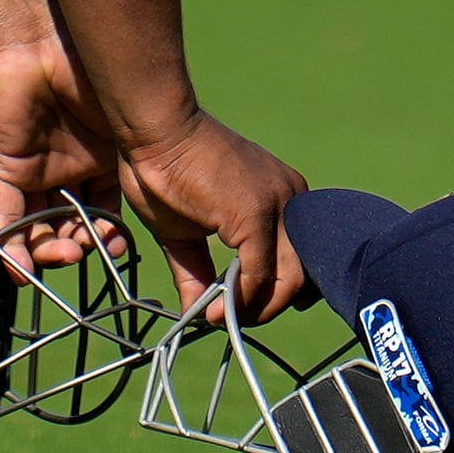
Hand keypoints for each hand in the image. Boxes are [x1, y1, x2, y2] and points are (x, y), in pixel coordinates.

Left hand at [0, 0, 126, 276]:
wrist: (44, 48)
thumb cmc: (94, 83)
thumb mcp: (124, 138)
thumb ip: (135, 174)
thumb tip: (164, 214)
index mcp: (100, 163)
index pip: (101, 213)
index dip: (106, 236)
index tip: (115, 249)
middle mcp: (67, 171)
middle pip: (69, 225)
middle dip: (77, 247)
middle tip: (85, 251)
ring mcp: (35, 172)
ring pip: (38, 228)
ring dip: (48, 252)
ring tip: (65, 256)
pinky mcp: (6, 169)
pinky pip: (5, 217)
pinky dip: (10, 248)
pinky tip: (23, 273)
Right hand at [119, 111, 307, 324]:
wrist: (153, 131)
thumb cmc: (164, 172)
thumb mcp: (185, 234)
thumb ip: (198, 273)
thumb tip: (198, 313)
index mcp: (283, 200)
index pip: (297, 261)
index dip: (273, 295)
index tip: (240, 310)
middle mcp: (292, 201)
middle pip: (300, 275)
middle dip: (268, 308)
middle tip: (233, 321)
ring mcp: (278, 206)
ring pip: (289, 280)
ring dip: (257, 310)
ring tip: (222, 318)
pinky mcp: (256, 213)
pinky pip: (259, 273)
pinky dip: (240, 299)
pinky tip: (216, 309)